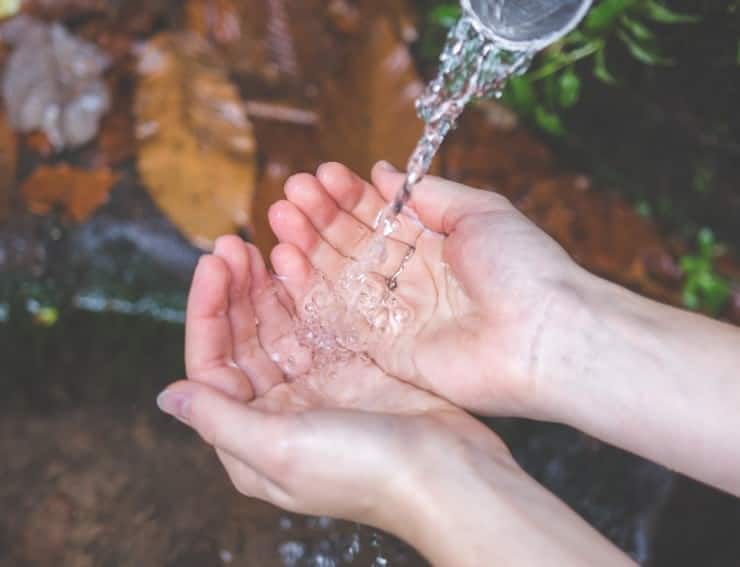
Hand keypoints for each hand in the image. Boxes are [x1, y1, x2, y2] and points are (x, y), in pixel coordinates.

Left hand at [157, 236, 506, 527]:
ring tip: (257, 242)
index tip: (211, 263)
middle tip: (233, 243)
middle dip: (233, 291)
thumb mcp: (280, 449)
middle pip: (242, 339)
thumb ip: (219, 420)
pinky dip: (305, 292)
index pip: (211, 363)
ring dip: (264, 286)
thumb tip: (166, 397)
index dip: (206, 311)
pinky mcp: (351, 369)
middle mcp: (278, 410)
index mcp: (250, 436)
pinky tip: (297, 261)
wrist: (448, 475)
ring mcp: (316, 386)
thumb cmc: (364, 472)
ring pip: (278, 326)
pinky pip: (318, 321)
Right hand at [268, 161, 583, 416]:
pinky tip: (287, 259)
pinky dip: (312, 290)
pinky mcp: (387, 350)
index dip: (350, 196)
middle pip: (356, 245)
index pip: (382, 217)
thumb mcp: (479, 211)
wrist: (543, 337)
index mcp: (438, 245)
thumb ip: (428, 194)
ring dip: (310, 247)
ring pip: (343, 277)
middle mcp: (415, 279)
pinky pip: (340, 317)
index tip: (321, 174)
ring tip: (281, 214)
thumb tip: (382, 171)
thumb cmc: (522, 268)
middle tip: (291, 191)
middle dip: (323, 217)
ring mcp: (399, 315)